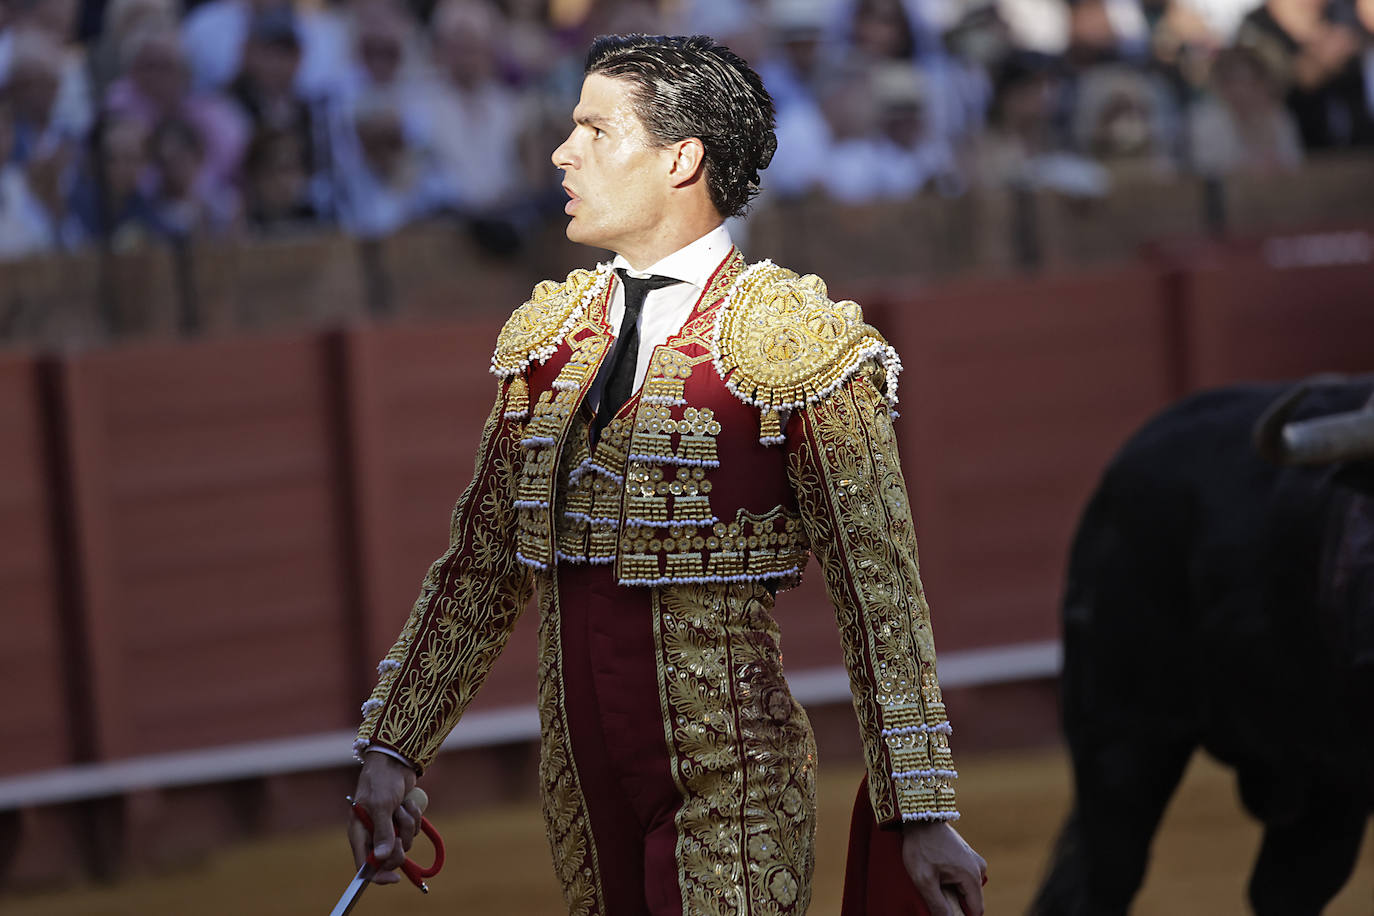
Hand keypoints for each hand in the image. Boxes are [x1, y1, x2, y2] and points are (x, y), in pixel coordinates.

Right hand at [347, 751, 419, 884]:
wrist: (396, 760)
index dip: (377, 874)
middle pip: (387, 857)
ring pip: (404, 842)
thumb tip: (381, 858)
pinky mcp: (401, 819)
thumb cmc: (381, 780)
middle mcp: (372, 832)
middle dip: (398, 847)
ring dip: (407, 826)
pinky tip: (408, 803)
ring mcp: (388, 826)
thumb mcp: (381, 806)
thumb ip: (381, 832)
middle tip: (401, 838)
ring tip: (402, 807)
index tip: (394, 878)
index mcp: (359, 831)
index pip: (364, 863)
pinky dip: (414, 818)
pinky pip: (412, 830)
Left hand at [901, 821, 986, 915]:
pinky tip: (936, 870)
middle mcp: (979, 868)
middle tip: (934, 890)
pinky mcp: (967, 856)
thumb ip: (938, 905)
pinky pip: (963, 877)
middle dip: (954, 902)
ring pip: (966, 889)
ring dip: (951, 891)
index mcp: (972, 876)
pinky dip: (951, 880)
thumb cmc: (921, 846)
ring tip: (933, 878)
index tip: (944, 909)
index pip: (976, 911)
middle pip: (971, 900)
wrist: (919, 816)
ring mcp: (974, 860)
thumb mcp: (924, 880)